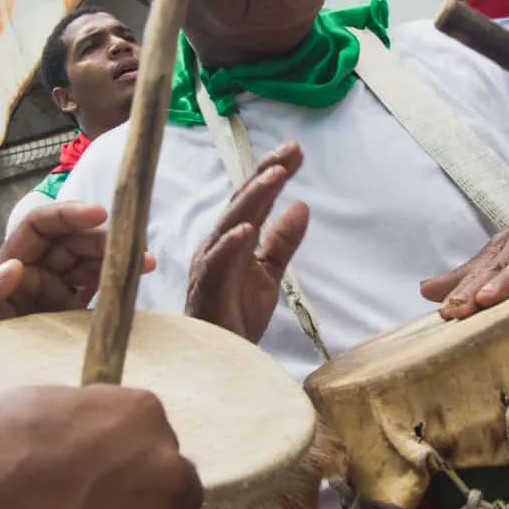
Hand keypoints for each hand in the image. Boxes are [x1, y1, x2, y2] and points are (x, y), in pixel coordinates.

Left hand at [0, 202, 154, 343]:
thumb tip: (14, 268)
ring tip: (143, 264)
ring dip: (116, 262)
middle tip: (134, 249)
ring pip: (89, 267)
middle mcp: (34, 274)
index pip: (41, 225)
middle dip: (103, 240)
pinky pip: (93, 300)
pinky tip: (128, 291)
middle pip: (73, 243)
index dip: (70, 214)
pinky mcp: (65, 320)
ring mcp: (52, 297)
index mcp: (9, 262)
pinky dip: (112, 292)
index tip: (99, 214)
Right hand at [186, 141, 308, 341]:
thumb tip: (302, 204)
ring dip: (252, 198)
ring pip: (230, 223)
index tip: (296, 151)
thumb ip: (283, 240)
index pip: (255, 199)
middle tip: (289, 152)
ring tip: (275, 176)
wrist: (222, 356)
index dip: (273, 174)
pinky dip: (230, 244)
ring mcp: (210, 263)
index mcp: (233, 238)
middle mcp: (219, 243)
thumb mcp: (270, 272)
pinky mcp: (207, 287)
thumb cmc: (237, 312)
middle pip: (242, 202)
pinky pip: (217, 262)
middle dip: (265, 174)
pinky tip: (247, 229)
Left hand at [421, 171, 508, 318]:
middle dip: (474, 289)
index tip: (443, 313)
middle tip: (454, 310)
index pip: (478, 273)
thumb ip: (469, 272)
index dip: (460, 292)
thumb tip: (425, 291)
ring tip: (488, 297)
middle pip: (495, 269)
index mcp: (504, 250)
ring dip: (507, 278)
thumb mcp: (505, 249)